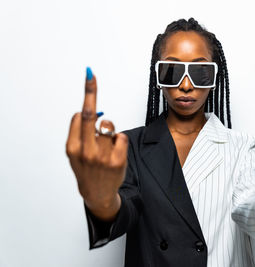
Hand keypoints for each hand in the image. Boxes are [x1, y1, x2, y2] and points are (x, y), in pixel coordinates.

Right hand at [66, 68, 127, 219]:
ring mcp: (102, 156)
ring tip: (106, 145)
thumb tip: (89, 112)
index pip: (79, 116)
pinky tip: (115, 150)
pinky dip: (119, 139)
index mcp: (72, 147)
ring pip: (109, 126)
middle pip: (89, 115)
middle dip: (90, 92)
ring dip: (109, 131)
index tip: (89, 79)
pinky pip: (121, 136)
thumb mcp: (75, 154)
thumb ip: (79, 133)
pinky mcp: (117, 160)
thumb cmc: (87, 170)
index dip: (87, 98)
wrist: (97, 194)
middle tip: (90, 75)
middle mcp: (85, 151)